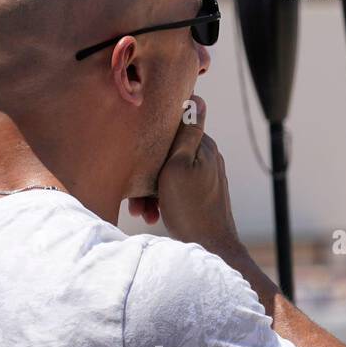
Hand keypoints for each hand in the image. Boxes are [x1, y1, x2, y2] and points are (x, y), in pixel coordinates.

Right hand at [145, 95, 242, 252]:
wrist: (210, 248)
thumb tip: (196, 99)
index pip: (173, 128)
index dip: (150, 141)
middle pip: (167, 154)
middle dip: (147, 171)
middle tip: (136, 197)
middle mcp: (207, 158)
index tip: (136, 153)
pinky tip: (152, 215)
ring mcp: (205, 176)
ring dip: (151, 190)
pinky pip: (174, 189)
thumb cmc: (189, 208)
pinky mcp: (201, 193)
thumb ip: (186, 133)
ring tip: (141, 211)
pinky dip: (162, 199)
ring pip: (168, 173)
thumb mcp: (178, 167)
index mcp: (204, 146)